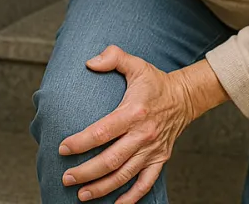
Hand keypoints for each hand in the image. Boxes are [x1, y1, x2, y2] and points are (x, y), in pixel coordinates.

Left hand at [58, 46, 227, 202]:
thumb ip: (112, 57)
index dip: (81, 142)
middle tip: (66, 178)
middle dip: (86, 171)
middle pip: (111, 159)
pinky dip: (132, 197)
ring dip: (102, 187)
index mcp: (134, 112)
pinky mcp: (160, 159)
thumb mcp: (135, 63)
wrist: (185, 97)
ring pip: (124, 175)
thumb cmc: (155, 82)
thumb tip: (89, 62)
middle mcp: (143, 134)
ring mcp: (152, 150)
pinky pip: (146, 183)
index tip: (63, 148)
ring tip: (81, 194)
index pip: (103, 131)